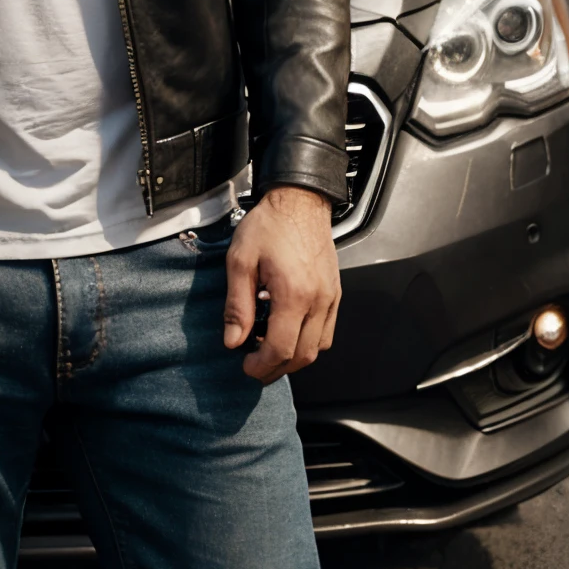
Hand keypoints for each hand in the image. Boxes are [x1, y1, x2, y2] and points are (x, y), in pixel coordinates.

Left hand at [223, 185, 341, 383]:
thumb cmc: (270, 225)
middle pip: (302, 355)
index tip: (246, 367)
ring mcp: (330, 297)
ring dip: (294, 357)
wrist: (299, 200)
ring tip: (269, 351)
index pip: (280, 348)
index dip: (261, 365)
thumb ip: (236, 305)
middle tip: (255, 367)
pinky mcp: (335, 292)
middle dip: (276, 368)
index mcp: (294, 294)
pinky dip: (308, 341)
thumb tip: (233, 341)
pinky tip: (288, 332)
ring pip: (318, 347)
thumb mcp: (240, 260)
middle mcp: (318, 300)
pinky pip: (327, 331)